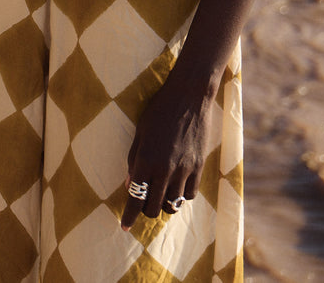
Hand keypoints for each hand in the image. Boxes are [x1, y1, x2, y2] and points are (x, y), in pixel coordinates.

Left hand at [120, 71, 213, 229]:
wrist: (189, 95)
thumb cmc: (159, 109)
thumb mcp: (140, 132)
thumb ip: (134, 160)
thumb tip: (130, 184)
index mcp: (146, 159)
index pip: (135, 198)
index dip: (128, 217)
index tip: (124, 227)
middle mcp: (164, 169)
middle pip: (154, 208)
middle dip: (146, 211)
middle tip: (144, 203)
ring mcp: (184, 169)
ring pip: (173, 205)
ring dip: (164, 204)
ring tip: (161, 196)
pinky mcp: (199, 166)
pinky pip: (190, 195)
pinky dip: (182, 196)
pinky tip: (177, 186)